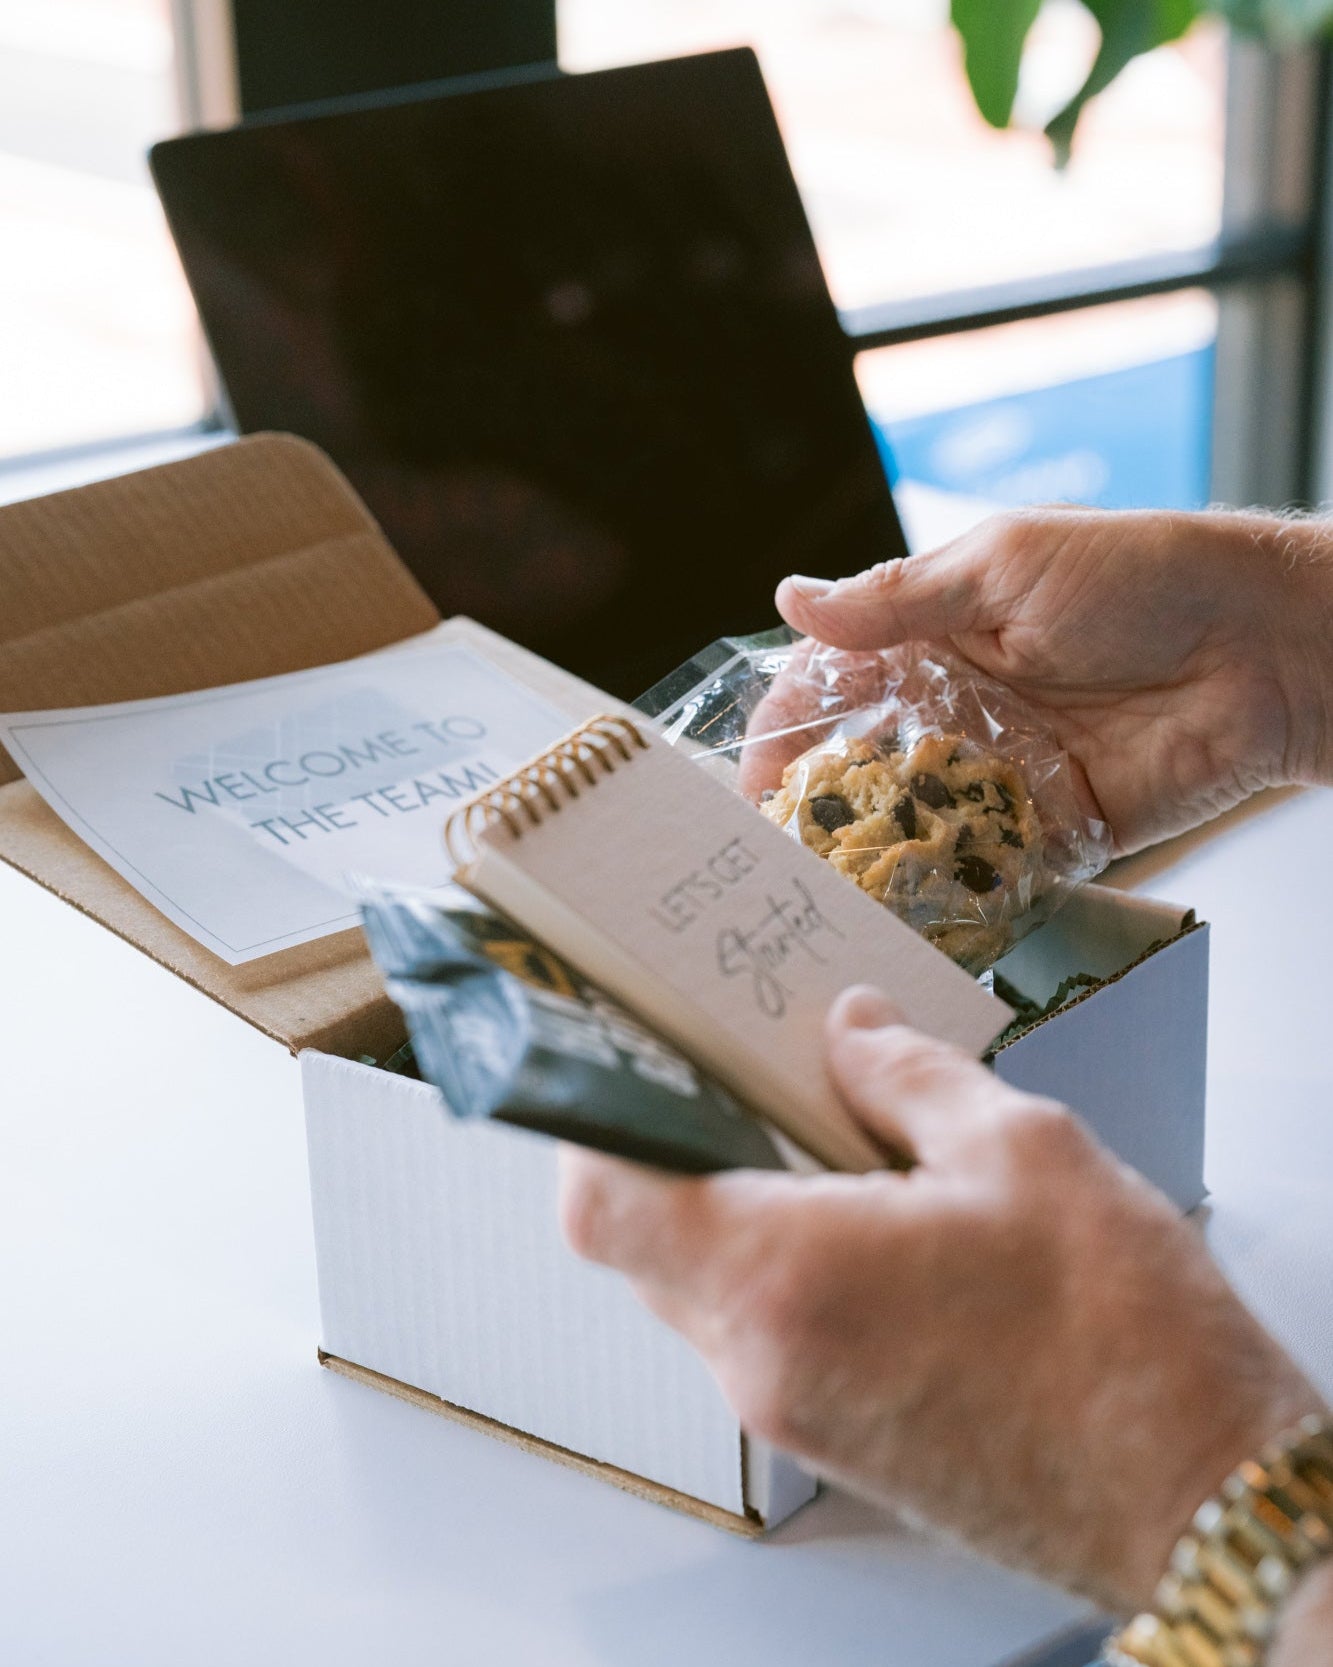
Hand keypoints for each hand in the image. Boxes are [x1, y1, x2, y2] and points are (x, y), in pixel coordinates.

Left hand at [559, 988, 1322, 1610]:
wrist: (1200, 1501)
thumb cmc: (1123, 1338)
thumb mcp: (1020, 1149)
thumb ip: (904, 1075)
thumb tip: (851, 1027)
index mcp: (783, 1277)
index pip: (607, 1204)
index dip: (592, 1122)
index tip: (624, 1059)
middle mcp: (763, 1361)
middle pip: (646, 1241)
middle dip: (677, 1147)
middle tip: (739, 1072)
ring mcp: (796, 1414)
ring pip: (705, 1289)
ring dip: (734, 1208)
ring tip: (824, 1135)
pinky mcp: (837, 1443)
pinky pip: (763, 1335)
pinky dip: (782, 1267)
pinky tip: (867, 1217)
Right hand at [775, 508, 1332, 851]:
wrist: (1265, 647)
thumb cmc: (1144, 575)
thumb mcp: (1005, 565)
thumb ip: (897, 599)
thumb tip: (791, 598)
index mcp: (939, 633)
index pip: (835, 681)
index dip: (784, 726)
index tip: (749, 779)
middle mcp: (961, 705)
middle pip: (863, 761)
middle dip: (815, 804)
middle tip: (771, 855)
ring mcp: (1004, 770)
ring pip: (915, 820)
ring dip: (870, 853)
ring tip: (820, 896)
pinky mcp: (1053, 828)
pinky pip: (987, 866)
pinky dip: (948, 889)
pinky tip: (903, 915)